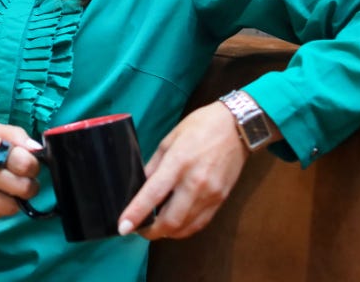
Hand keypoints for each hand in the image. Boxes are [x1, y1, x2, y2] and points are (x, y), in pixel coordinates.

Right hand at [0, 122, 42, 219]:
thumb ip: (16, 135)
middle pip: (23, 187)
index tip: (27, 166)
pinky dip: (0, 208)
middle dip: (28, 186)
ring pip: (12, 206)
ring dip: (15, 200)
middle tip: (22, 181)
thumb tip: (37, 150)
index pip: (25, 162)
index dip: (32, 166)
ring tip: (9, 191)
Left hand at [118, 101, 257, 239]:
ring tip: (155, 226)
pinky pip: (199, 223)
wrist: (236, 127)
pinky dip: (184, 228)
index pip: (153, 194)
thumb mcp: (169, 140)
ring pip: (185, 227)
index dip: (136, 214)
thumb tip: (140, 187)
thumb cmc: (200, 127)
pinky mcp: (221, 200)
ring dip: (167, 232)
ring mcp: (211, 194)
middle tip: (138, 229)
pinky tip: (175, 223)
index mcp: (178, 162)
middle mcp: (195, 182)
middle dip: (151, 232)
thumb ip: (154, 166)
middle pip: (170, 220)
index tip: (123, 227)